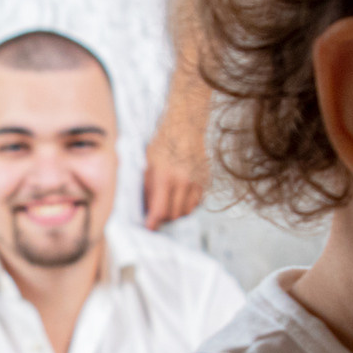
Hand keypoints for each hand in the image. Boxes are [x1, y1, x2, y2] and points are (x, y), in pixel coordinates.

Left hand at [142, 68, 210, 228]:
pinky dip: (187, 204)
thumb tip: (147, 210)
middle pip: (174, 214)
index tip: (149, 226)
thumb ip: (148, 188)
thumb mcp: (148, 164)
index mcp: (165, 177)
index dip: (153, 222)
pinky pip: (196, 202)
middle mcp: (183, 181)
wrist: (186, 126)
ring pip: (187, 211)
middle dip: (164, 218)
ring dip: (176, 213)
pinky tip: (180, 195)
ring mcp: (197, 181)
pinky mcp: (205, 180)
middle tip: (157, 214)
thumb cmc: (163, 143)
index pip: (159, 210)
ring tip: (168, 204)